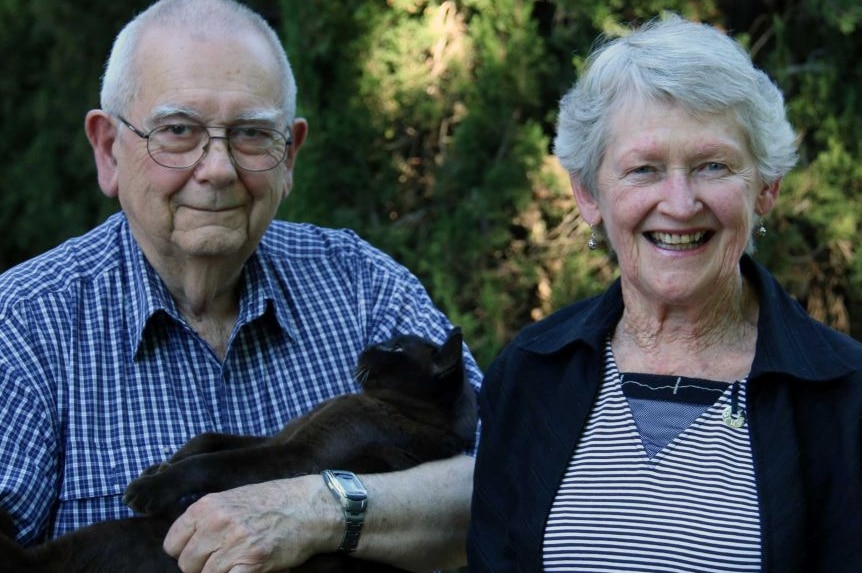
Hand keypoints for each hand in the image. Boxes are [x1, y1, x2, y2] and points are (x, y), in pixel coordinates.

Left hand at [163, 476, 340, 572]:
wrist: (312, 506)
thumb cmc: (276, 501)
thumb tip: (188, 543)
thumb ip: (209, 518)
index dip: (186, 552)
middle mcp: (216, 523)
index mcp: (208, 506)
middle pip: (186, 564)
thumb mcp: (235, 498)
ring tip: (238, 564)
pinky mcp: (252, 562)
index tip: (202, 553)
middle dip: (202, 567)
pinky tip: (248, 569)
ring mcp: (234, 543)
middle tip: (225, 560)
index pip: (172, 544)